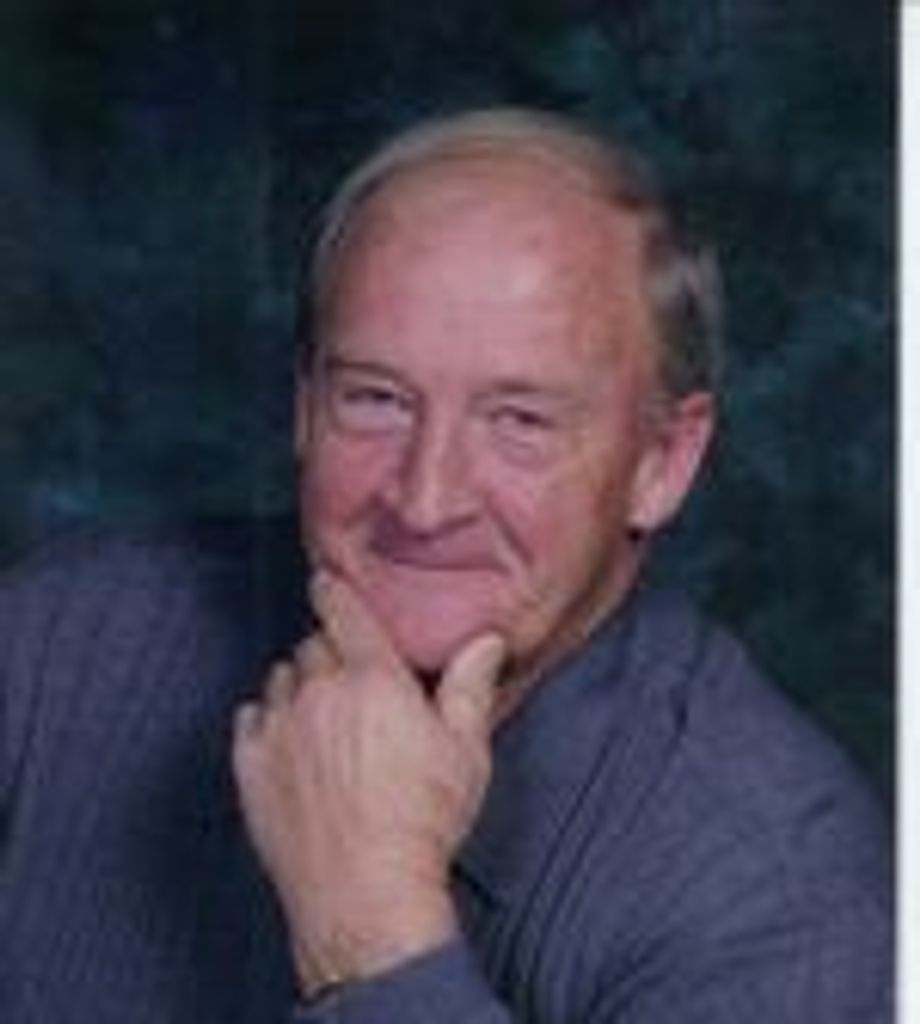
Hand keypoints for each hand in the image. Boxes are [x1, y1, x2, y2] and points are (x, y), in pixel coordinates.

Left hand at [232, 571, 505, 995]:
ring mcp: (280, 729)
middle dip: (331, 652)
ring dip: (299, 685)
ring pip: (281, 679)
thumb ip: (469, 685)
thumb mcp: (465, 751)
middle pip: (313, 646)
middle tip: (351, 681)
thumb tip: (486, 639)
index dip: (334, 590)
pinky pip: (250, 719)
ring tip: (321, 714)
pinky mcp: (251, 767)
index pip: (344, 612)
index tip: (327, 580)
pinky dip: (266, 719)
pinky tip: (287, 739)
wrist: (365, 895)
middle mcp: (319, 693)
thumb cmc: (421, 822)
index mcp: (372, 680)